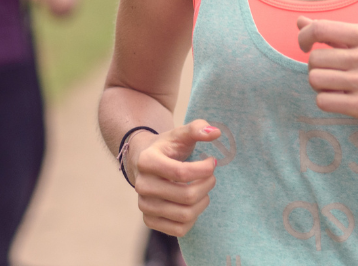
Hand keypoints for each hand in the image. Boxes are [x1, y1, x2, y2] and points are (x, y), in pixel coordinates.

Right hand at [130, 119, 219, 236]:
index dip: (204, 169)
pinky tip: (193, 204)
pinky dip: (192, 219)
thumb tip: (216, 132)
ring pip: (185, 215)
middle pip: (186, 196)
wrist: (143, 162)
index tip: (212, 162)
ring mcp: (144, 205)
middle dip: (207, 186)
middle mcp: (141, 185)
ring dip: (202, 202)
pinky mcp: (149, 220)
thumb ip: (197, 129)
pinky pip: (179, 229)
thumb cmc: (167, 148)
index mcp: (147, 161)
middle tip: (211, 177)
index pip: (182, 173)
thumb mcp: (180, 135)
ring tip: (203, 190)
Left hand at [297, 17, 357, 138]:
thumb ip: (332, 34)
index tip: (306, 47)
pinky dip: (327, 102)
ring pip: (315, 80)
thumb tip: (300, 21)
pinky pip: (323, 101)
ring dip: (320, 87)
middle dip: (315, 68)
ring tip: (338, 88)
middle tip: (332, 74)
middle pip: (314, 58)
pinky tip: (342, 100)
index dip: (304, 38)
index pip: (320, 29)